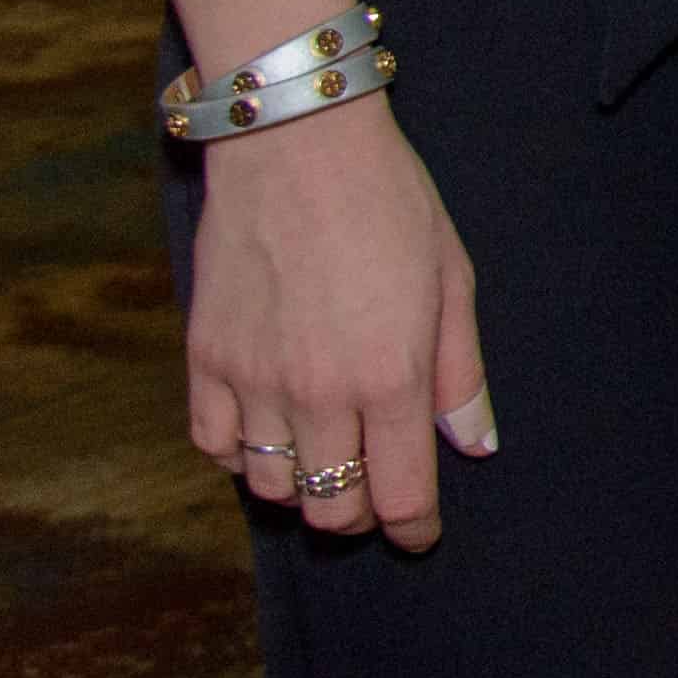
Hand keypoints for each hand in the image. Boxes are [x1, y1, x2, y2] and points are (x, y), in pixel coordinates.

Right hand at [183, 97, 493, 549]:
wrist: (296, 145)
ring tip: (324, 456)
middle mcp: (319, 393)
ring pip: (271, 486)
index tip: (419, 533)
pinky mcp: (205, 360)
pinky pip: (214, 446)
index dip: (413, 528)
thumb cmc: (389, 202)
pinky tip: (268, 429)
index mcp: (390, 376)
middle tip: (375, 489)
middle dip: (359, 513)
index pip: (399, 496)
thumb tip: (473, 444)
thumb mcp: (453, 279)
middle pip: (331, 507)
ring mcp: (254, 380)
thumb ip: (460, 372)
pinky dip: (241, 454)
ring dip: (301, 486)